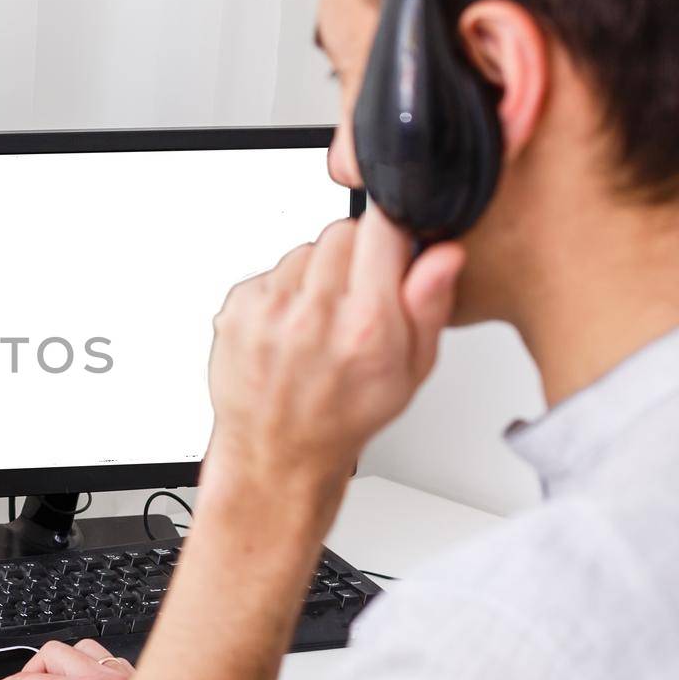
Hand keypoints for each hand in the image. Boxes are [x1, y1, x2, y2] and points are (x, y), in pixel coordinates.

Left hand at [200, 206, 463, 513]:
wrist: (279, 452)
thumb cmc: (344, 416)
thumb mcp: (411, 370)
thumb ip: (430, 304)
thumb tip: (442, 253)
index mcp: (365, 324)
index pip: (382, 228)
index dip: (392, 230)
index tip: (393, 244)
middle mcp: (313, 313)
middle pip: (341, 231)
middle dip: (356, 254)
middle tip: (357, 297)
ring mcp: (269, 310)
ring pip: (304, 250)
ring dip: (317, 274)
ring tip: (321, 320)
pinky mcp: (237, 309)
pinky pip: (271, 273)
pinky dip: (283, 291)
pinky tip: (291, 328)